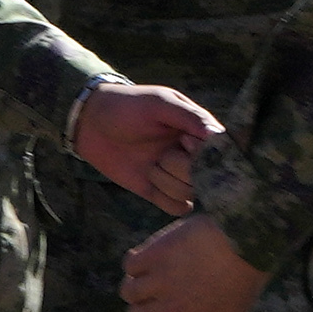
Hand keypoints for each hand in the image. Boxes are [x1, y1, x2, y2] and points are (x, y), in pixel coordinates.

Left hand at [71, 80, 217, 207]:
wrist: (92, 122)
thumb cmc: (128, 105)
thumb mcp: (160, 103)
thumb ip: (190, 117)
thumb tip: (218, 135)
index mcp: (198, 131)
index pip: (221, 152)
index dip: (204, 153)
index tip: (183, 141)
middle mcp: (192, 155)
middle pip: (207, 177)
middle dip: (182, 169)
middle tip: (162, 154)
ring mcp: (176, 174)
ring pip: (191, 194)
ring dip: (168, 182)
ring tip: (150, 166)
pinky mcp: (158, 191)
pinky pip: (177, 207)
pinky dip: (166, 199)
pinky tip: (150, 183)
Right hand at [125, 213, 268, 311]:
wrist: (248, 241)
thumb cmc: (245, 274)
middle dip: (145, 305)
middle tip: (158, 290)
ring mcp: (161, 284)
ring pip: (127, 292)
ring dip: (136, 284)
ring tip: (150, 274)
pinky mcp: (155, 257)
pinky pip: (130, 265)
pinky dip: (136, 261)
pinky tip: (150, 255)